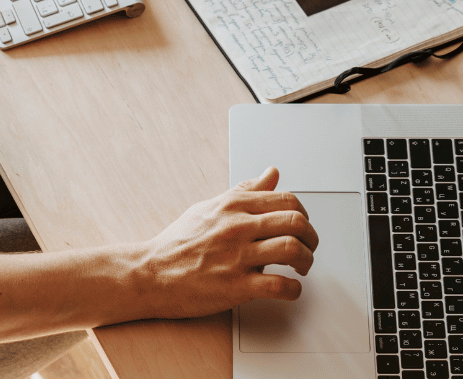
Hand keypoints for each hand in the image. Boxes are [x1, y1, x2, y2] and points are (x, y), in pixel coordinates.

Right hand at [133, 167, 317, 318]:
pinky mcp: (235, 286)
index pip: (286, 199)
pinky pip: (278, 286)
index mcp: (233, 206)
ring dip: (306, 260)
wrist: (151, 273)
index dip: (303, 213)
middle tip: (309, 246)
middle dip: (311, 236)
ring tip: (302, 267)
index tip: (301, 225)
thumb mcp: (211, 207)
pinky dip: (294, 289)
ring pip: (291, 249)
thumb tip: (271, 173)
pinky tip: (291, 289)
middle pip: (295, 221)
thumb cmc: (178, 242)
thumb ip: (245, 190)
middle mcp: (238, 227)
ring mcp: (237, 257)